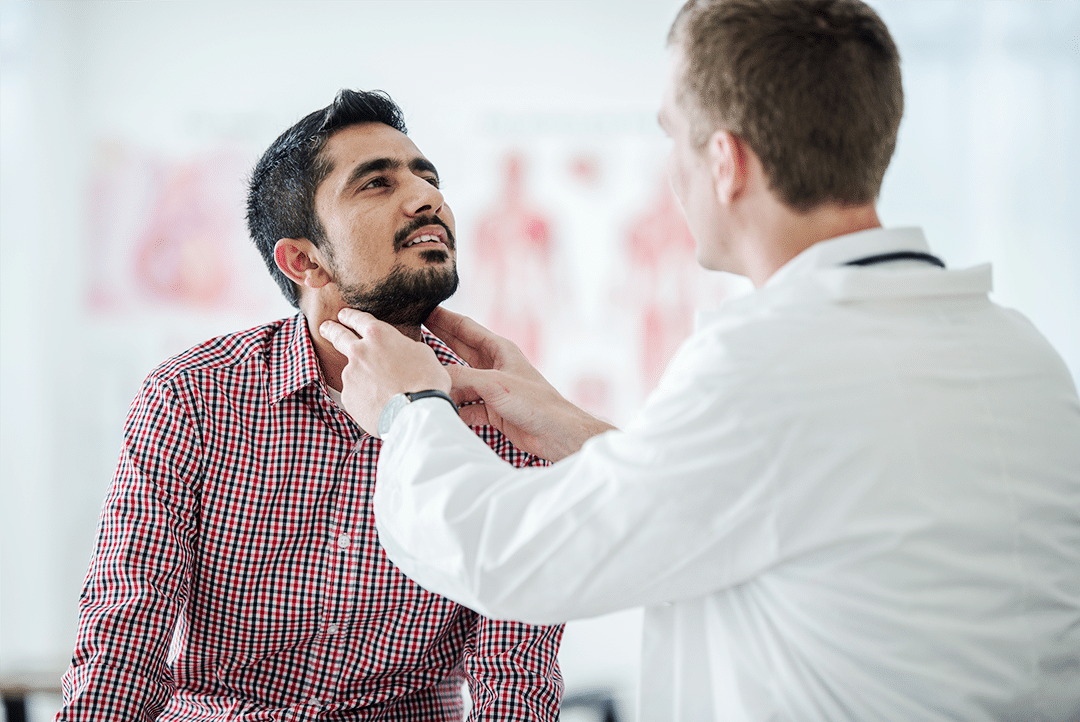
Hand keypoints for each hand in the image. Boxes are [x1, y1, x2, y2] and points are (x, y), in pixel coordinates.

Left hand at [319, 309, 450, 434]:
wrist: (416, 414)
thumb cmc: (426, 382)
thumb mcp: (422, 352)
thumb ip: (402, 346)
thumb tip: (398, 351)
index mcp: (378, 336)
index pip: (358, 319)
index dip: (350, 315)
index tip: (343, 315)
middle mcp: (359, 352)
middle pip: (338, 336)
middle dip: (331, 329)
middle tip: (325, 327)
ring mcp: (350, 375)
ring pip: (352, 371)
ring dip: (361, 375)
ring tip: (381, 389)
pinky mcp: (348, 397)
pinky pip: (355, 393)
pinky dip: (363, 395)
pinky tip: (378, 402)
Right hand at [424, 307, 615, 460]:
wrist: (556, 434)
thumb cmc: (535, 403)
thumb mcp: (495, 384)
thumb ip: (461, 378)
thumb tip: (431, 377)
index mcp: (499, 350)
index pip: (466, 328)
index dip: (444, 318)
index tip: (423, 307)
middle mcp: (495, 367)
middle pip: (460, 350)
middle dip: (437, 341)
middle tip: (412, 331)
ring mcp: (493, 389)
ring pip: (460, 381)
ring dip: (443, 380)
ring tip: (418, 375)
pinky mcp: (493, 411)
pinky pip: (466, 406)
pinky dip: (454, 408)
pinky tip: (439, 409)